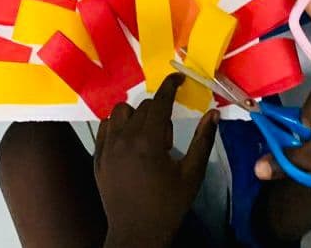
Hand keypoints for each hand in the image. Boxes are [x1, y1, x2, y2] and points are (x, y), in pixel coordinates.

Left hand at [95, 75, 218, 247]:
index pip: (160, 101)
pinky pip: (105, 127)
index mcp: (148, 141)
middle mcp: (124, 138)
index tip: (178, 78)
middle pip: (143, 107)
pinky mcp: (97, 157)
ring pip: (120, 112)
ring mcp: (107, 147)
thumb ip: (202, 141)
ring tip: (146, 139)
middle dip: (158, 113)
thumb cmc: (168, 206)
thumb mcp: (191, 175)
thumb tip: (213, 114)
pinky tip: (128, 143)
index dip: (170, 85)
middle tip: (166, 140)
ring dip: (135, 116)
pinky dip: (117, 127)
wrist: (136, 235)